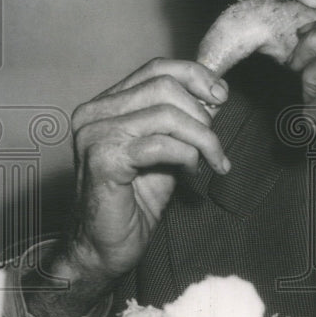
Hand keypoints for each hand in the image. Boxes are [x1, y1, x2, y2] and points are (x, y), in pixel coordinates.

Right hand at [67, 58, 230, 282]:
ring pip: (166, 114)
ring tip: (211, 161)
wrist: (105, 247)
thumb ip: (182, 121)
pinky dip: (187, 155)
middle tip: (216, 143)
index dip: (195, 76)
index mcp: (105, 104)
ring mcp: (95, 135)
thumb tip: (215, 95)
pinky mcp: (103, 160)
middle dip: (202, 113)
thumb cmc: (135, 200)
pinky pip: (161, 145)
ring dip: (202, 138)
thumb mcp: (166, 150)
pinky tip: (192, 172)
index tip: (221, 96)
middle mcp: (94, 113)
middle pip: (164, 87)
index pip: (155, 68)